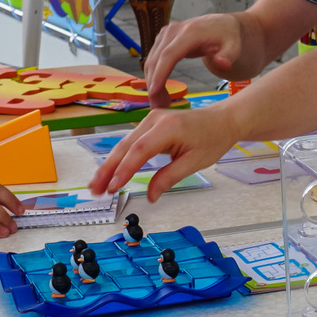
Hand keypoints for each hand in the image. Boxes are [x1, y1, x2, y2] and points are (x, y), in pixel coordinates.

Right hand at [88, 105, 235, 201]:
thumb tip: (150, 196)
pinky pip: (130, 142)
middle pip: (125, 146)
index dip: (124, 169)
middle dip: (108, 169)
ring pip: (124, 144)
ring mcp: (150, 119)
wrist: (221, 120)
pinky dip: (119, 158)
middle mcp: (154, 119)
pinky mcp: (149, 124)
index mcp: (168, 127)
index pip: (140, 150)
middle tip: (95, 190)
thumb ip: (169, 178)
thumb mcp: (194, 163)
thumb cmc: (212, 139)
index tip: (113, 187)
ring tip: (97, 186)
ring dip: (109, 165)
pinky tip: (109, 173)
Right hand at [143, 12, 249, 103]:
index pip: (169, 54)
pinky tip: (161, 91)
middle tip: (158, 107)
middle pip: (156, 59)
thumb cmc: (228, 37)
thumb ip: (228, 56)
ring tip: (160, 103)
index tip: (154, 91)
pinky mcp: (163, 39)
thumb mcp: (234, 46)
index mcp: (190, 32)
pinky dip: (154, 76)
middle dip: (154, 84)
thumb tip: (222, 64)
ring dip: (152, 83)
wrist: (222, 25)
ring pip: (151, 61)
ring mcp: (166, 34)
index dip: (160, 73)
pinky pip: (153, 59)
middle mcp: (174, 31)